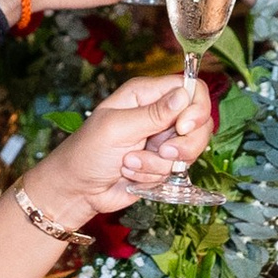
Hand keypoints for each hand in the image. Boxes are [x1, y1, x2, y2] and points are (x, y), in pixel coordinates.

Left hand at [30, 74, 212, 216]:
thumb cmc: (87, 153)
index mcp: (145, 94)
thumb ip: (154, 113)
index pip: (191, 88)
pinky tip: (130, 173)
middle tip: (163, 152)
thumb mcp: (118, 128)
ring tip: (131, 163)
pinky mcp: (162, 163)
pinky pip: (176, 170)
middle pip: (200, 121)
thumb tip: (184, 95)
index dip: (195, 107)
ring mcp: (161, 139)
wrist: (77, 190)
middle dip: (185, 143)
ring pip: (190, 149)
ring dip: (160, 163)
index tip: (183, 127)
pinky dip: (154, 175)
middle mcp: (158, 113)